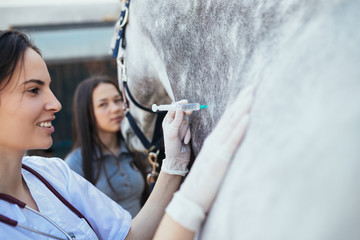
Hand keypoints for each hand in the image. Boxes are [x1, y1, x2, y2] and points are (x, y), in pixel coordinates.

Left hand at [161, 100, 192, 175]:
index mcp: (167, 122)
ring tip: (181, 139)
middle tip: (191, 111)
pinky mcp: (187, 133)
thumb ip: (177, 120)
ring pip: (187, 122)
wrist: (178, 159)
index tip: (185, 102)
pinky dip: (188, 135)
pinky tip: (185, 142)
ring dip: (185, 130)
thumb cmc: (171, 147)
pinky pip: (190, 129)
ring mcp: (181, 128)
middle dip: (186, 113)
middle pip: (181, 113)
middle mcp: (173, 123)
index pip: (173, 109)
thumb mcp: (173, 133)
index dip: (179, 105)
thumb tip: (179, 108)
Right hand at [165, 86, 254, 230]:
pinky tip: (248, 117)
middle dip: (242, 101)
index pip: (227, 119)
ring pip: (231, 124)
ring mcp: (217, 148)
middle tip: (252, 86)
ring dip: (242, 108)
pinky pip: (232, 140)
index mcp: (214, 141)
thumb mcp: (214, 162)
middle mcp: (215, 141)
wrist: (190, 197)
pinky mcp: (221, 159)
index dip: (237, 106)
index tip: (246, 95)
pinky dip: (240, 128)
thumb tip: (233, 145)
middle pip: (230, 117)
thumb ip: (222, 151)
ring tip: (251, 95)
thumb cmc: (204, 182)